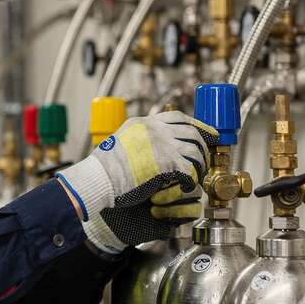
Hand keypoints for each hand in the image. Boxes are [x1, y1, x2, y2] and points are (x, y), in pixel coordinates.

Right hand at [56, 111, 218, 254]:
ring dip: (198, 165)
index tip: (207, 132)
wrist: (97, 180)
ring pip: (194, 151)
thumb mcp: (120, 143)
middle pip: (191, 132)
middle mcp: (155, 130)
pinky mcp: (166, 163)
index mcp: (144, 123)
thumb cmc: (103, 170)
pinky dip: (191, 179)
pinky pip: (190, 170)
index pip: (177, 117)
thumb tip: (150, 144)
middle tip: (207, 157)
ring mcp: (162, 145)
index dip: (196, 124)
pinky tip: (187, 186)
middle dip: (203, 145)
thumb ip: (139, 140)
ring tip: (195, 176)